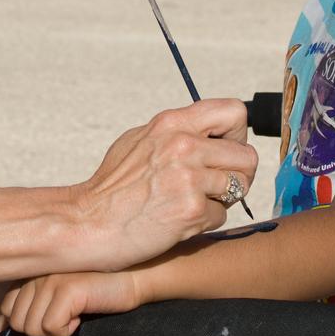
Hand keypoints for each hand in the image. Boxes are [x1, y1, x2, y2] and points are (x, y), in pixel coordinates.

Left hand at [2, 270, 139, 335]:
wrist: (132, 286)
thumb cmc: (96, 302)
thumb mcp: (57, 308)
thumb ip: (26, 313)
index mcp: (32, 273)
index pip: (6, 309)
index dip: (27, 324)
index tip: (54, 319)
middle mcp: (37, 271)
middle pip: (17, 323)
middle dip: (42, 333)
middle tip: (69, 320)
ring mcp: (50, 277)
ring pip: (31, 328)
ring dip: (55, 333)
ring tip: (77, 316)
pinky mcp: (66, 287)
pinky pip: (50, 328)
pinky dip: (66, 332)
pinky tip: (83, 316)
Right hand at [71, 98, 256, 272]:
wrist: (87, 223)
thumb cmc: (112, 188)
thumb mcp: (140, 140)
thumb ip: (177, 133)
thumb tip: (213, 133)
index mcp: (172, 123)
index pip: (235, 112)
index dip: (237, 135)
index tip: (224, 151)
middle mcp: (183, 145)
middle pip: (247, 156)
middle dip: (238, 175)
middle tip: (215, 187)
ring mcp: (189, 178)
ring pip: (240, 187)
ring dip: (221, 200)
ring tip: (192, 203)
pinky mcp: (192, 210)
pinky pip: (222, 216)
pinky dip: (204, 222)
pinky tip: (178, 221)